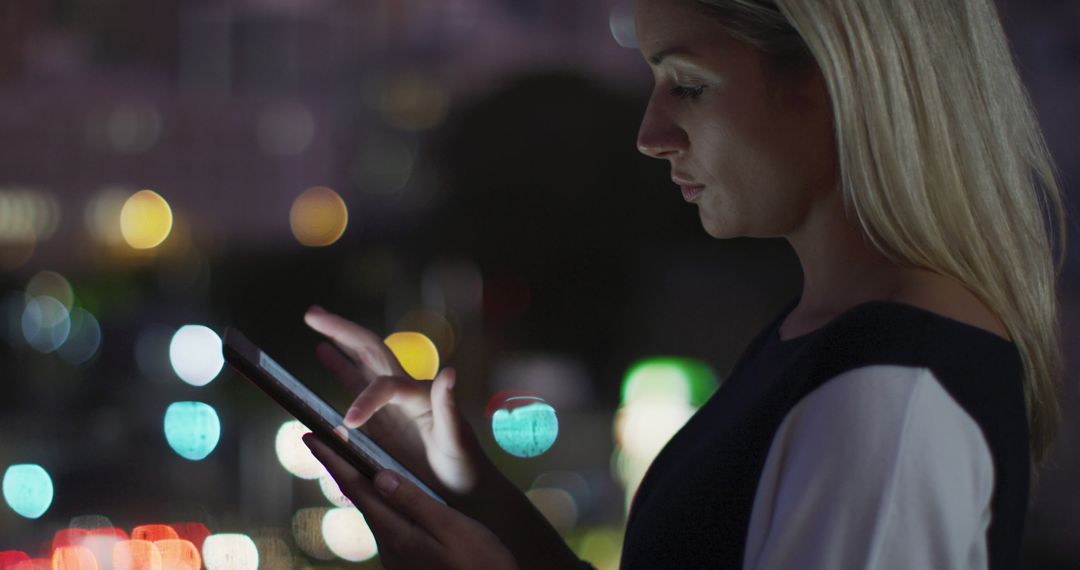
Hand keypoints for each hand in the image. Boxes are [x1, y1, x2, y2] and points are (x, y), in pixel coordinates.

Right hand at [304, 306, 484, 495]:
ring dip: (338, 341)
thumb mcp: (456, 438)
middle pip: (369, 350)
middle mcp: (403, 391)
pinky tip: (324, 352)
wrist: (464, 488)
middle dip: (342, 330)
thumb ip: (448, 407)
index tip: (349, 424)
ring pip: (360, 362)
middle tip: (312, 313)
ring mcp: (391, 403)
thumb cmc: (463, 464)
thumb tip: (449, 372)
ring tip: (314, 319)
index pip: (384, 384)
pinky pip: (356, 386)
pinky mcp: (381, 418)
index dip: (365, 400)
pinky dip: (340, 367)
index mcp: (419, 394)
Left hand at [304, 434, 517, 569]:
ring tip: (346, 459)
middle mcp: (389, 547)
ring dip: (356, 484)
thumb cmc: (480, 565)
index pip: (356, 488)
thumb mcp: (452, 528)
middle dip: (339, 468)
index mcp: (397, 533)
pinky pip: (385, 524)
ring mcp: (396, 558)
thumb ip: (415, 502)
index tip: (311, 436)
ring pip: (371, 512)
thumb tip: (379, 475)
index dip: (333, 460)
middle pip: (358, 499)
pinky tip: (380, 494)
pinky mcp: (406, 562)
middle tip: (322, 439)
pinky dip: (376, 502)